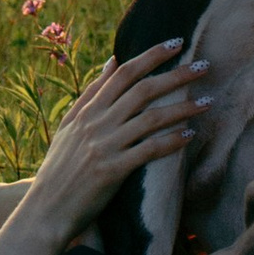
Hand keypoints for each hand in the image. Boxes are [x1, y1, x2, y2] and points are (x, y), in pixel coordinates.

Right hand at [0, 42, 207, 254]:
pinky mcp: (112, 171)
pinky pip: (147, 151)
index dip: (151, 55)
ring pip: (150, 118)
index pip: (123, 72)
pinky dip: (170, 141)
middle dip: (175, 75)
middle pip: (142, 89)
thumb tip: (112, 61)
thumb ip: (92, 94)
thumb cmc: (59, 169)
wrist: (45, 211)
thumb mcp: (70, 125)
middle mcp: (96, 123)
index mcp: (88, 110)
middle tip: (205, 66)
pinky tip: (190, 135)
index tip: (176, 43)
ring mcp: (104, 146)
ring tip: (208, 101)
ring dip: (182, 108)